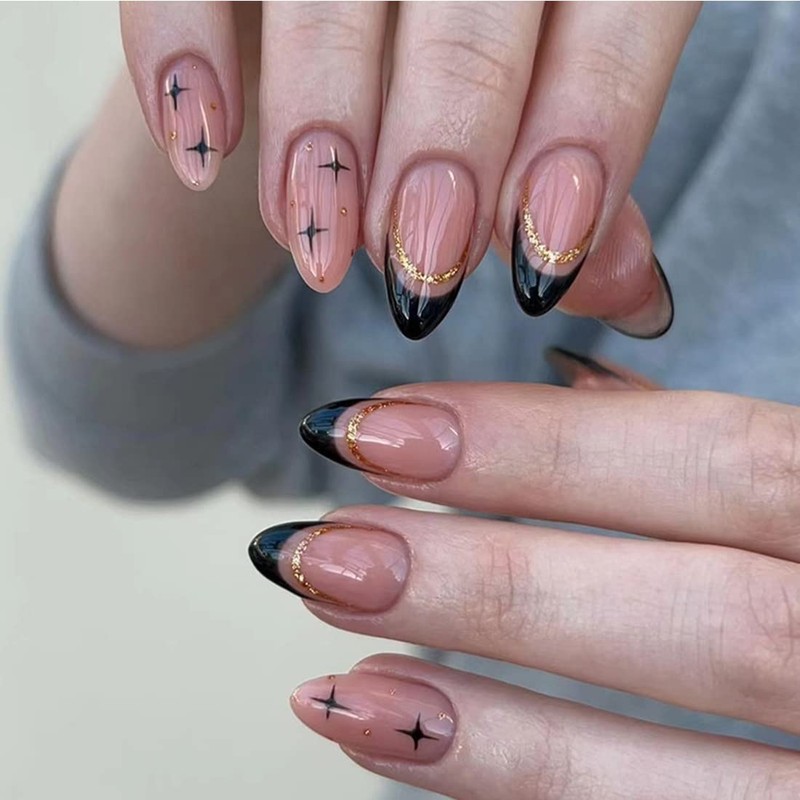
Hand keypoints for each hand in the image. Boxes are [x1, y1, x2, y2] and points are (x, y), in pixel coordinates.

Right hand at [120, 2, 696, 337]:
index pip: (615, 18)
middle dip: (442, 160)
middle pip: (471, 19)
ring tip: (315, 247)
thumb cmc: (466, 65)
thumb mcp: (546, 100)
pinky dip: (186, 61)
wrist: (351, 12)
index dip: (581, 141)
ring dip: (317, 142)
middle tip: (416, 273)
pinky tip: (205, 156)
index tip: (539, 265)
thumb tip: (629, 291)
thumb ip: (581, 177)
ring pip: (329, 2)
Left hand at [249, 349, 799, 797]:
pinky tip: (395, 744)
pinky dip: (522, 794)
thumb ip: (726, 448)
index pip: (723, 458)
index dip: (537, 444)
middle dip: (490, 580)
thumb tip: (572, 379)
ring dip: (481, 729)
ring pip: (679, 769)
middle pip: (701, 613)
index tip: (374, 424)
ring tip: (329, 687)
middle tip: (322, 550)